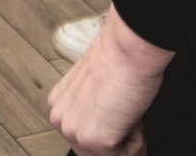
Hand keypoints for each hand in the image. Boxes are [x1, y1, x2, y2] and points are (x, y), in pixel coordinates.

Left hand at [49, 9, 173, 155]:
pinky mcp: (94, 141)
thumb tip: (105, 125)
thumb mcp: (93, 90)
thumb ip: (89, 110)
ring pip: (111, 155)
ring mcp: (74, 132)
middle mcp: (61, 120)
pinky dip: (136, 139)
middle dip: (116, 136)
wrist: (128, 50)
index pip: (86, 137)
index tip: (114, 112)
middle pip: (96, 152)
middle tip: (121, 108)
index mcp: (59, 106)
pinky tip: (127, 112)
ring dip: (126, 137)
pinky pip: (126, 155)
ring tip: (123, 108)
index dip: (108, 127)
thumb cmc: (118, 62)